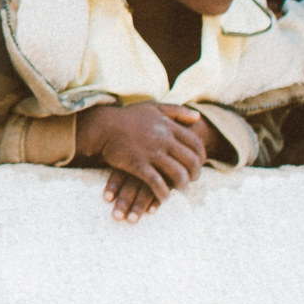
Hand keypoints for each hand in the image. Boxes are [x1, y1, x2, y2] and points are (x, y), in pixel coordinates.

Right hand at [77, 102, 208, 220]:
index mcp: (168, 127)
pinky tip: (164, 196)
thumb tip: (198, 117)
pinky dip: (163, 192)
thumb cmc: (128, 117)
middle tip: (192, 179)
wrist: (102, 126)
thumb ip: (177, 111)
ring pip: (177, 174)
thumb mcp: (154, 108)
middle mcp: (163, 139)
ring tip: (180, 189)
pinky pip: (157, 183)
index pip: (196, 144)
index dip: (201, 157)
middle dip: (195, 174)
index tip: (199, 165)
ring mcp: (151, 153)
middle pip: (191, 161)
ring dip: (182, 185)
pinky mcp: (138, 165)